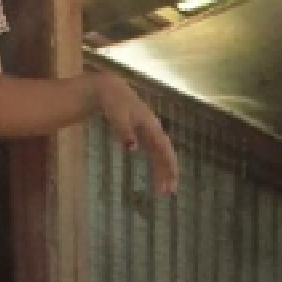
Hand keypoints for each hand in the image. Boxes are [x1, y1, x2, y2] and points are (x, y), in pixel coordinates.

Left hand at [88, 70, 179, 194]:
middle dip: (169, 173)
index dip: (169, 163)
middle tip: (170, 192)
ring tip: (164, 190)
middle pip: (165, 154)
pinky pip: (154, 153)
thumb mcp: (118, 116)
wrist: (109, 90)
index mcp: (151, 125)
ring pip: (160, 155)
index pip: (164, 147)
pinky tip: (157, 178)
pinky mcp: (144, 135)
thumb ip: (126, 132)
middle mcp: (154, 130)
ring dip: (163, 172)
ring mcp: (150, 133)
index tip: (172, 179)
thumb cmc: (113, 102)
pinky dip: (156, 165)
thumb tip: (133, 148)